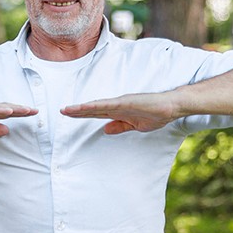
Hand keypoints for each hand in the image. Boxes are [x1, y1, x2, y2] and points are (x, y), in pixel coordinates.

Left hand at [62, 92, 180, 133]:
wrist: (171, 106)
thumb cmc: (156, 114)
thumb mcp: (135, 126)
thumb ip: (120, 126)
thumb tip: (105, 130)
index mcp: (119, 111)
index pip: (96, 113)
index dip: (82, 114)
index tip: (68, 115)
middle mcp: (117, 105)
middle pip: (93, 109)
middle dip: (77, 111)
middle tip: (61, 111)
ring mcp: (121, 102)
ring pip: (97, 106)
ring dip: (82, 108)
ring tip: (67, 110)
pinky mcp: (127, 102)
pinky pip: (108, 105)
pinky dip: (96, 106)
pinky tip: (86, 107)